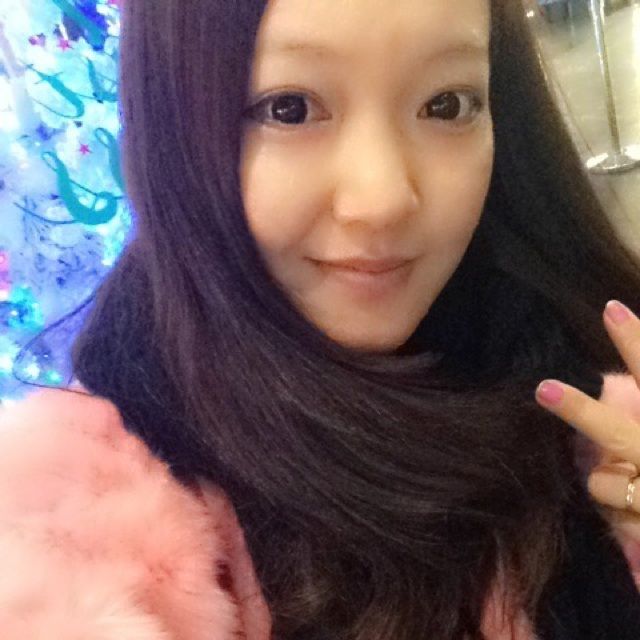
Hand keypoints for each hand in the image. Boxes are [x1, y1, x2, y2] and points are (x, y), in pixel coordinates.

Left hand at [534, 300, 639, 554]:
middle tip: (544, 389)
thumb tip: (618, 370)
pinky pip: (613, 521)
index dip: (636, 342)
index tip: (610, 309)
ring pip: (602, 484)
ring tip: (635, 491)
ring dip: (609, 486)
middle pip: (618, 433)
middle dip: (580, 412)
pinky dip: (622, 519)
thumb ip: (638, 403)